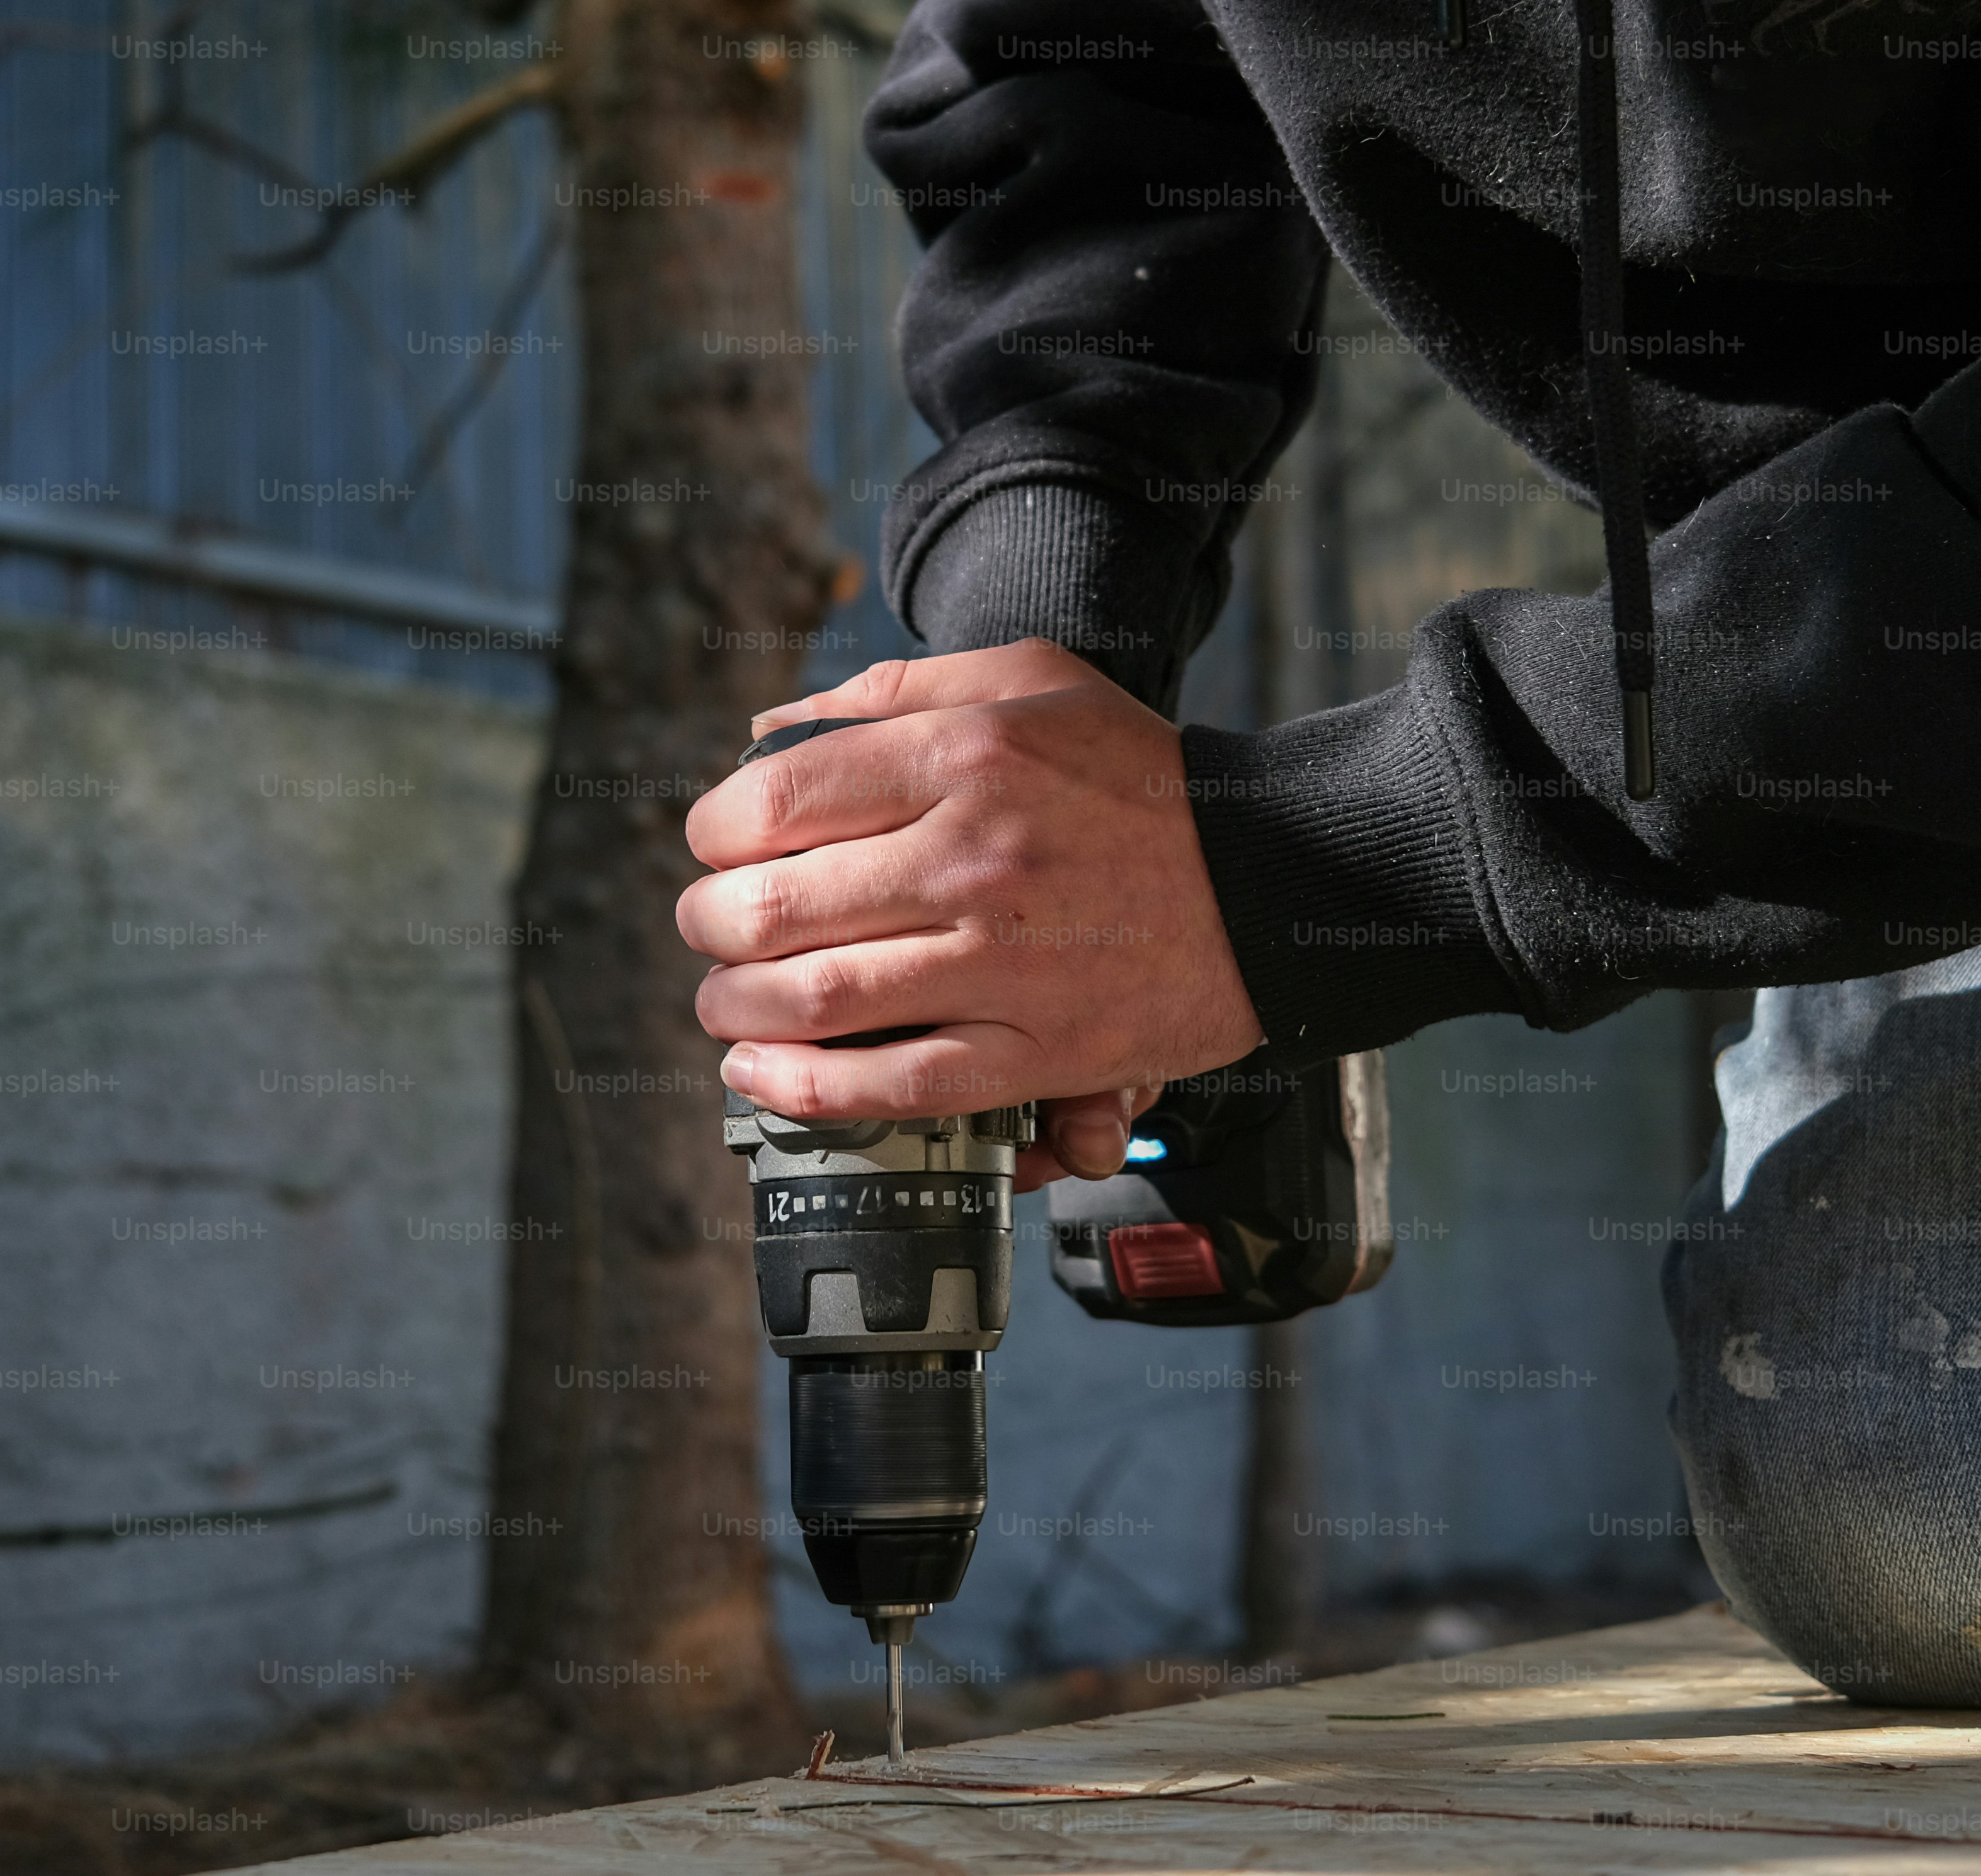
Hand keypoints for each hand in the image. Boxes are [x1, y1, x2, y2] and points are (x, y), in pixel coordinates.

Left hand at [676, 639, 1266, 1182]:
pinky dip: (806, 1089)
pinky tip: (765, 1075)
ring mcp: (1005, 964)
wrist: (1271, 877)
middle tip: (711, 931)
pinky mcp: (1041, 1050)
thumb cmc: (1142, 778)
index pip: (771, 802)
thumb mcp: (1030, 680)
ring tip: (727, 1004)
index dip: (714, 835)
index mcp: (962, 757)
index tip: (719, 850)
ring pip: (814, 1002)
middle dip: (709, 927)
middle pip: (770, 908)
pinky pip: (893, 1086)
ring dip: (736, 1011)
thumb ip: (895, 692)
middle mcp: (972, 859)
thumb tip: (769, 734)